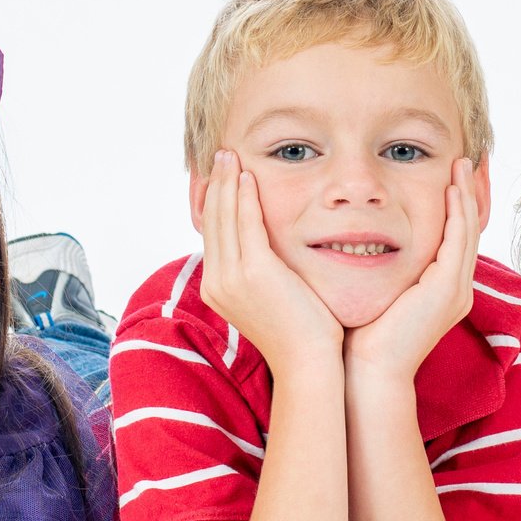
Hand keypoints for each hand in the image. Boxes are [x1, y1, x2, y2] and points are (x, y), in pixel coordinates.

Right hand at [198, 152, 341, 366]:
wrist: (308, 364)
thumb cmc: (299, 335)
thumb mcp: (268, 300)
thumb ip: (259, 274)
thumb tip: (264, 254)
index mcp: (216, 288)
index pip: (212, 234)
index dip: (215, 202)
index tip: (221, 177)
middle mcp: (215, 281)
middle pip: (212, 220)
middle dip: (216, 184)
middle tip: (220, 156)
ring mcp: (231, 277)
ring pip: (224, 216)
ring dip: (228, 182)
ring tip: (230, 156)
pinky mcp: (254, 271)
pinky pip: (246, 223)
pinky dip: (245, 196)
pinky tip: (249, 177)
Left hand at [345, 159, 480, 382]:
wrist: (365, 370)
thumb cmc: (359, 334)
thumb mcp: (372, 291)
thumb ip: (373, 267)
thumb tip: (349, 240)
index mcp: (438, 291)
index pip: (452, 239)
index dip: (453, 207)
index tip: (447, 176)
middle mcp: (454, 289)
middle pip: (468, 230)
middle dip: (466, 194)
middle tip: (463, 161)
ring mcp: (455, 290)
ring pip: (468, 231)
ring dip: (465, 195)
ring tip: (462, 164)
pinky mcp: (447, 290)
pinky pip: (458, 241)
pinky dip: (458, 212)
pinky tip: (452, 189)